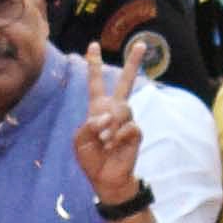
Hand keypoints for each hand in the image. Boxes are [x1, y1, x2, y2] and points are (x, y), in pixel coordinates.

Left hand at [71, 38, 154, 203]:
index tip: (93, 45)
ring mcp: (126, 121)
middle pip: (125, 83)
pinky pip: (129, 127)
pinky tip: (114, 145)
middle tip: (142, 44)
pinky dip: (118, 136)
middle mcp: (114, 111)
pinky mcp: (135, 133)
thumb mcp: (80, 141)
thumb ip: (88, 126)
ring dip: (111, 125)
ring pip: (123, 109)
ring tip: (105, 141)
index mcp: (97, 109)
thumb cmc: (91, 159)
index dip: (94, 64)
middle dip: (133, 63)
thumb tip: (107, 117)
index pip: (95, 83)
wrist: (106, 179)